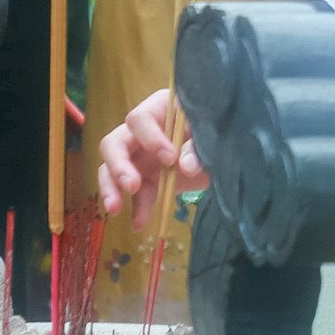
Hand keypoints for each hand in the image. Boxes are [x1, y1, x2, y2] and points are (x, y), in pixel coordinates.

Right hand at [96, 88, 209, 229]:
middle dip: (118, 165)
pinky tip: (139, 224)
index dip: (149, 138)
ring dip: (111, 189)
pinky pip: (134, 195)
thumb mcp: (210, 136)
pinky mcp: (145, 180)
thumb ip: (198, 147)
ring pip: (110, 169)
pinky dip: (136, 209)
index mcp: (159, 110)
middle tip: (132, 185)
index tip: (169, 158)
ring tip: (115, 209)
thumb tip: (186, 165)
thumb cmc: (215, 131)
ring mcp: (139, 157)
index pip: (140, 119)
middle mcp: (141, 133)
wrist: (224, 151)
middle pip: (114, 143)